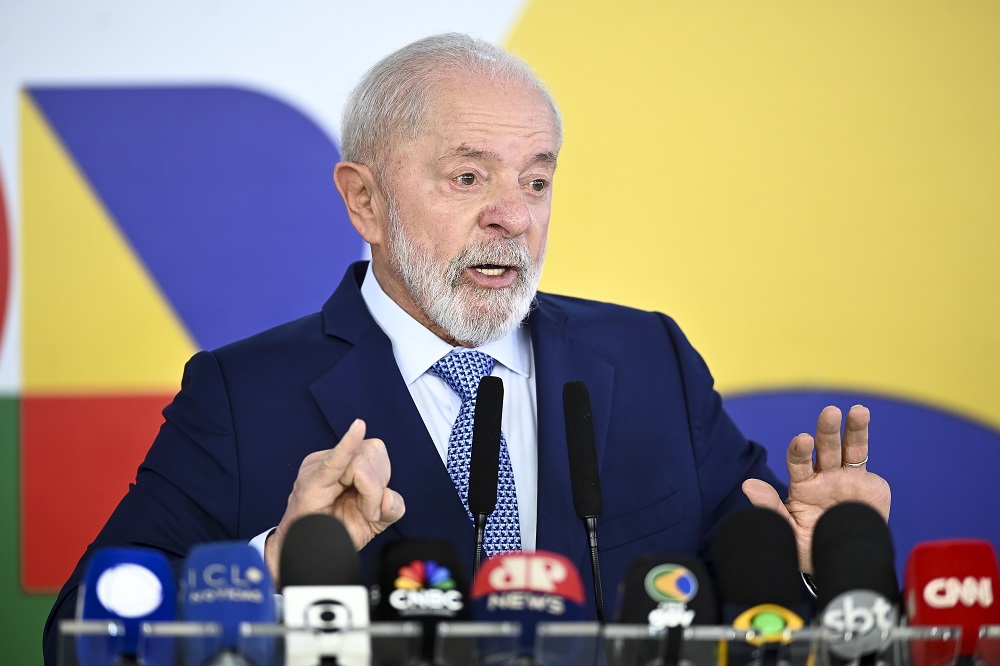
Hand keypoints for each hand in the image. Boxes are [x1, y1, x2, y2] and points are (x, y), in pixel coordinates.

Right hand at [264, 418, 404, 582]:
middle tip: (365, 510)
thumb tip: (388, 497)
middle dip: (376, 485)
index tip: (374, 507)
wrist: (306, 555)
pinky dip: (348, 445)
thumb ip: (392, 508)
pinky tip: (358, 427)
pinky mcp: (311, 483)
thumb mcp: (374, 522)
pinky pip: (334, 461)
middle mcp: (329, 461)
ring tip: (356, 511)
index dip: (381, 479)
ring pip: (361, 462)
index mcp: (344, 464)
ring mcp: (317, 468)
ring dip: (369, 492)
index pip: (374, 451)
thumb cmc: (334, 534)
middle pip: (370, 452)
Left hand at [742, 405, 890, 572]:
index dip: (800, 451)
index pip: (798, 462)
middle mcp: (824, 476)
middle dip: (827, 431)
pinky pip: (866, 464)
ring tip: (857, 410)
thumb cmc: (809, 547)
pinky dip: (863, 439)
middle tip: (829, 413)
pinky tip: (862, 416)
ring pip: (849, 449)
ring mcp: (847, 478)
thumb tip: (747, 485)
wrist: (842, 561)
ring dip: (853, 428)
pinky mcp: (869, 485)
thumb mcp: (788, 532)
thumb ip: (770, 508)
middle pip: (825, 448)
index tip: (802, 440)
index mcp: (803, 486)